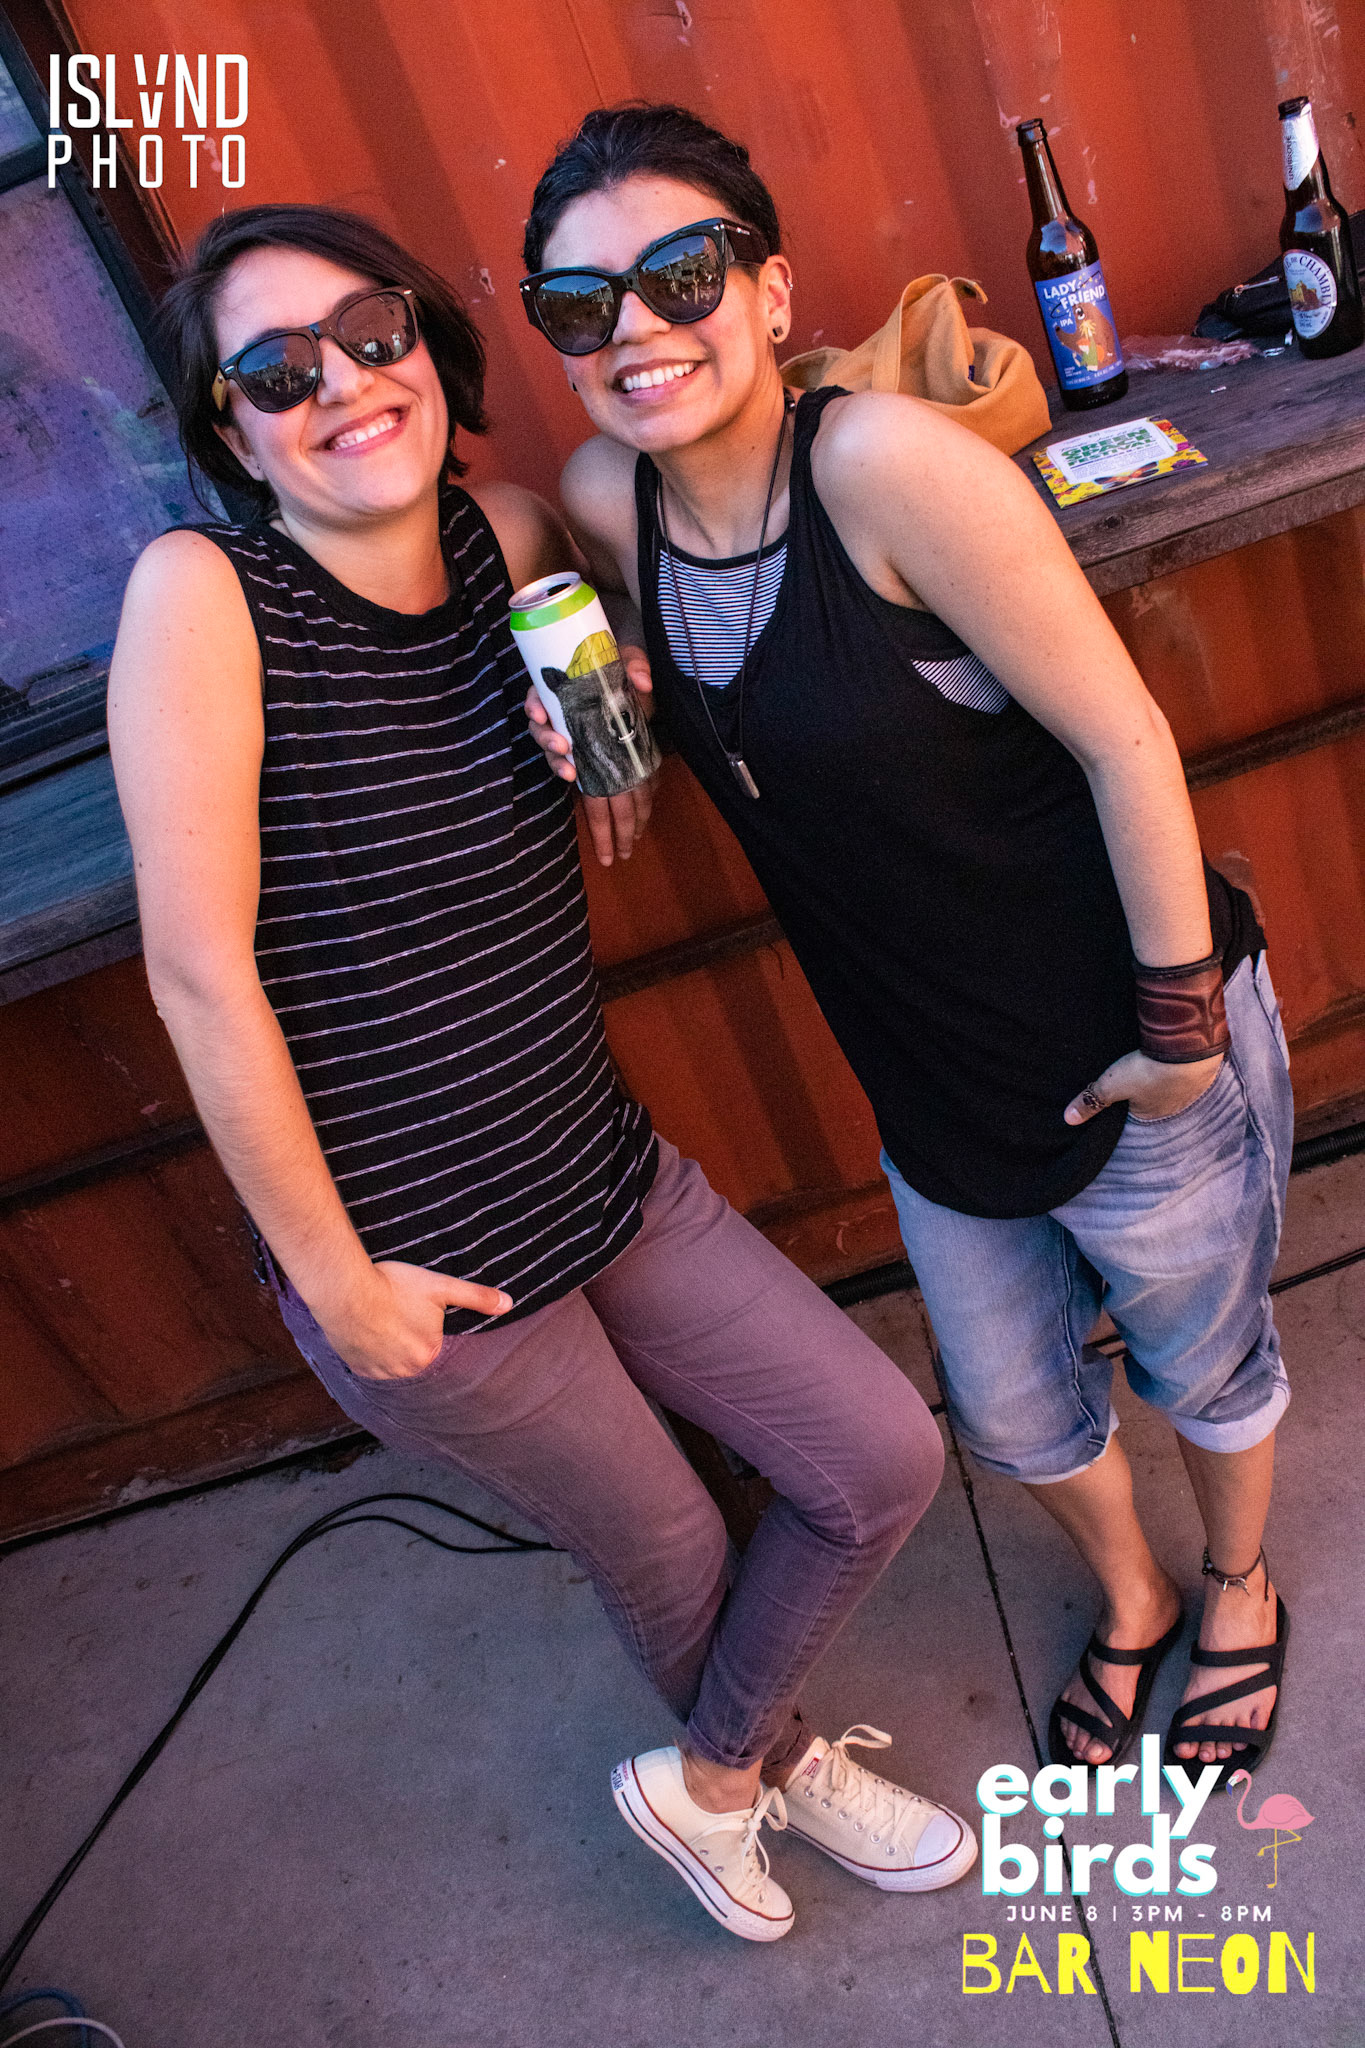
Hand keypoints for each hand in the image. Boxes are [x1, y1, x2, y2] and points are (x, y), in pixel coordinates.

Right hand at [316, 1258, 510, 1380]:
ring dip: (390, 1345)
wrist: (346, 1291)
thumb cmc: (394, 1286)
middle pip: (414, 1353)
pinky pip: (370, 1363)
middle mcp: (406, 1372)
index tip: (415, 1311)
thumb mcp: (440, 1287)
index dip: (426, 1324)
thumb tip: (509, 1304)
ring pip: (392, 1359)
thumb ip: (476, 1297)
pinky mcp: (358, 1368)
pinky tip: (369, 1330)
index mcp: (429, 1355)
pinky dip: (371, 1350)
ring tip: (383, 1319)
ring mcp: (379, 1373)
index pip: (435, 1343)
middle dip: (409, 1334)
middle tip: (398, 1312)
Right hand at [524, 643, 656, 866]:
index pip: (538, 696)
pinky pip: (577, 772)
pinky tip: (582, 788)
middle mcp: (559, 715)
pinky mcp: (585, 756)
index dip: (534, 705)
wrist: (629, 684)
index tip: (540, 713)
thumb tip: (642, 682)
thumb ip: (634, 666)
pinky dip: (579, 781)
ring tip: (570, 775)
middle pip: (542, 732)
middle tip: (562, 747)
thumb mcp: (628, 658)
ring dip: (559, 767)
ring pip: (556, 756)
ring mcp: (570, 737)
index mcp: (562, 688)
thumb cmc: (620, 668)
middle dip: (548, 743)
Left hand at [1065, 1048, 1224, 1125]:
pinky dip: (1182, 1061)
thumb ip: (1091, 1101)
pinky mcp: (1204, 1067)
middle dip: (1149, 1087)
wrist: (1188, 1049)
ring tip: (1155, 1059)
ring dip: (1167, 1073)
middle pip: (1157, 1098)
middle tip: (1138, 1071)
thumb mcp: (1111, 1085)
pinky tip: (1175, 1051)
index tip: (1120, 1088)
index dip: (1128, 1101)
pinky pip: (1189, 1067)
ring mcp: (1193, 1088)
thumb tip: (1068, 1119)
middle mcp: (1176, 1106)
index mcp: (1152, 1114)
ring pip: (1175, 1082)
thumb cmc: (1148, 1071)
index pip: (1137, 1112)